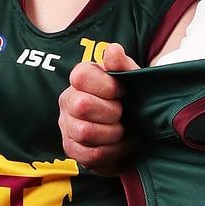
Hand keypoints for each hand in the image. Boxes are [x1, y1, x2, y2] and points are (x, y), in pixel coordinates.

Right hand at [59, 43, 138, 174]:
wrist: (137, 129)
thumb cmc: (132, 100)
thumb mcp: (133, 80)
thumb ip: (123, 65)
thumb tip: (113, 50)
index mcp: (81, 79)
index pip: (81, 76)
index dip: (107, 86)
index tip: (123, 92)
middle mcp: (68, 100)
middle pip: (81, 105)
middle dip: (112, 113)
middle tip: (124, 114)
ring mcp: (67, 126)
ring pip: (84, 132)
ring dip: (113, 134)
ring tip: (124, 131)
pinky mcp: (72, 149)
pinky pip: (90, 154)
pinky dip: (113, 151)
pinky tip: (124, 145)